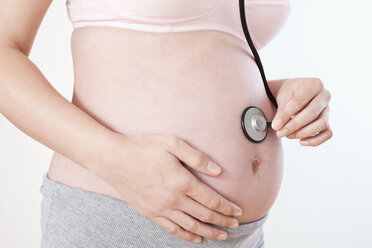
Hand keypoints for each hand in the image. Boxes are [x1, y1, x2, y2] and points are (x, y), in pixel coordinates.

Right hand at [100, 133, 242, 242]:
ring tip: (222, 235)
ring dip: (209, 232)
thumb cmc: (143, 148)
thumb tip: (218, 171)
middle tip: (235, 224)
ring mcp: (160, 209)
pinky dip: (186, 236)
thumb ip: (197, 158)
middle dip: (222, 221)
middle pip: (204, 215)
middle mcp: (173, 199)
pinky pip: (172, 229)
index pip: (211, 199)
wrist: (113, 159)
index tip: (238, 211)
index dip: (227, 207)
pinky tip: (196, 238)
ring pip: (191, 226)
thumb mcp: (172, 143)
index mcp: (182, 181)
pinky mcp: (150, 213)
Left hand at [271, 77, 332, 145]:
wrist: (296, 92)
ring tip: (288, 135)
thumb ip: (282, 110)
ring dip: (303, 133)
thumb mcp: (283, 96)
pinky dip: (315, 140)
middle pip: (312, 114)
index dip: (286, 115)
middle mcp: (325, 96)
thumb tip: (278, 126)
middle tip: (280, 133)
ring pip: (322, 124)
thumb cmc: (289, 93)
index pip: (299, 101)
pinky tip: (301, 142)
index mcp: (314, 84)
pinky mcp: (328, 121)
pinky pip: (327, 134)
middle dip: (294, 126)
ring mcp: (328, 109)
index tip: (275, 125)